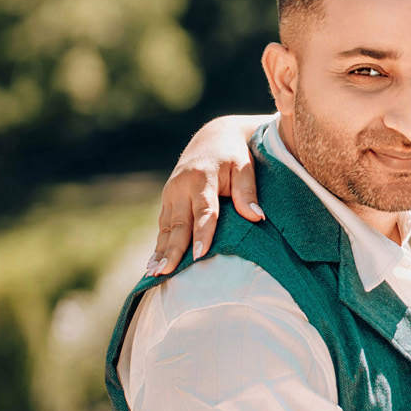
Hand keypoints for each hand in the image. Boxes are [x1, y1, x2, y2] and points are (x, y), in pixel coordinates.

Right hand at [146, 115, 265, 275]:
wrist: (213, 137)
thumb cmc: (235, 155)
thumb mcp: (246, 167)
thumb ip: (248, 192)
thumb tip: (256, 217)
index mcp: (202, 178)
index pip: (204, 212)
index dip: (202, 234)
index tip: (199, 256)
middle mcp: (181, 187)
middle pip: (179, 224)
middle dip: (172, 250)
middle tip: (166, 273)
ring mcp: (171, 193)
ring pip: (166, 227)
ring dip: (160, 251)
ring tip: (155, 274)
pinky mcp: (168, 199)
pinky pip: (162, 226)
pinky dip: (158, 245)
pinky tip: (153, 264)